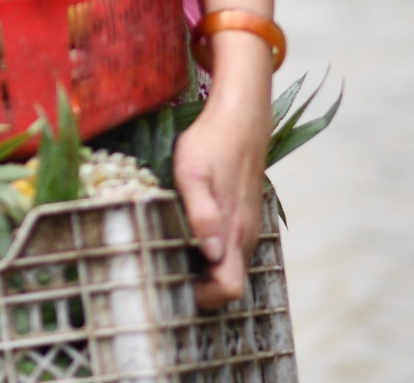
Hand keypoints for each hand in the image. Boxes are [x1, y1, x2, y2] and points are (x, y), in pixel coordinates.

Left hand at [172, 33, 272, 310]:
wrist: (241, 117)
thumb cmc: (211, 144)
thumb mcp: (193, 173)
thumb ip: (201, 214)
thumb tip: (211, 253)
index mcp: (233, 231)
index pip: (229, 288)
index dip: (205, 295)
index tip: (177, 279)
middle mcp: (244, 235)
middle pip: (228, 283)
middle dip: (200, 286)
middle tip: (166, 263)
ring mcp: (247, 226)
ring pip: (229, 264)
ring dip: (204, 268)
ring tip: (171, 247)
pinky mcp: (243, 215)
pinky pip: (230, 247)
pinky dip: (211, 251)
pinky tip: (187, 231)